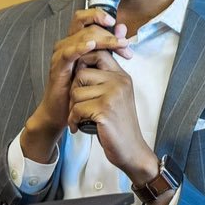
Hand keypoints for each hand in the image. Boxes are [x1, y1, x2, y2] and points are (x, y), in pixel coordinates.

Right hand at [21, 9, 132, 162]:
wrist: (64, 112)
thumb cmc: (80, 89)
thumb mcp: (99, 65)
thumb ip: (109, 46)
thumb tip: (122, 28)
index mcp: (75, 41)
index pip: (86, 18)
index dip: (101, 16)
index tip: (119, 27)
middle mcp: (66, 44)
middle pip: (87, 25)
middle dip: (108, 33)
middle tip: (124, 44)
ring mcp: (61, 54)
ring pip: (81, 36)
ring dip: (102, 39)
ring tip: (117, 44)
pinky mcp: (57, 67)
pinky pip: (68, 53)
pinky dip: (80, 47)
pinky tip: (91, 46)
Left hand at [68, 49, 158, 182]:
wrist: (131, 150)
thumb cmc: (118, 125)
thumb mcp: (115, 97)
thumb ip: (103, 80)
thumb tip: (80, 62)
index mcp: (122, 76)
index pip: (98, 53)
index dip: (83, 62)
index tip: (79, 82)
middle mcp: (119, 82)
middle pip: (81, 74)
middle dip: (74, 92)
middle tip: (79, 107)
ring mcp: (113, 95)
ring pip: (76, 92)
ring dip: (73, 109)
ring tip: (81, 118)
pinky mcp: (105, 110)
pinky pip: (77, 109)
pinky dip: (73, 120)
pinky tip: (78, 127)